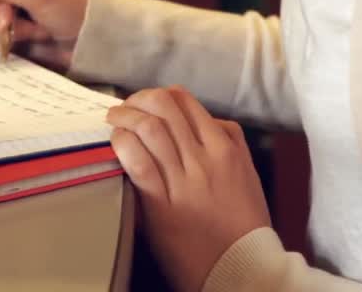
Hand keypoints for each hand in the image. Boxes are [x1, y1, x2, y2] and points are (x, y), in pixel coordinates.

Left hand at [107, 86, 271, 291]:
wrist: (243, 266)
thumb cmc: (245, 224)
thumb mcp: (247, 173)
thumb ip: (230, 142)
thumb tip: (208, 120)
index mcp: (225, 147)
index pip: (186, 101)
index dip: (159, 95)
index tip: (146, 102)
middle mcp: (205, 157)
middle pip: (163, 107)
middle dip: (137, 100)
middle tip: (125, 108)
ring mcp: (184, 180)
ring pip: (149, 128)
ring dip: (125, 118)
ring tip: (114, 120)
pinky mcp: (163, 205)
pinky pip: (138, 162)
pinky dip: (123, 144)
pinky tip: (117, 143)